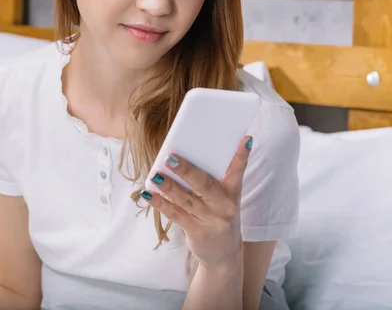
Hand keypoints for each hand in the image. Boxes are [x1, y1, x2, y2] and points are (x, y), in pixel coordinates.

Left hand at [142, 136, 252, 270]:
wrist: (224, 255)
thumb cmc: (219, 216)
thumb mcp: (224, 199)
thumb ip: (212, 181)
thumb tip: (182, 159)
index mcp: (233, 192)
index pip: (238, 171)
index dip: (241, 156)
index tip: (245, 139)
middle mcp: (225, 206)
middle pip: (204, 184)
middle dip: (186, 170)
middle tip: (169, 158)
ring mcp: (211, 220)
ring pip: (186, 200)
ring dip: (168, 186)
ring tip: (155, 175)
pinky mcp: (197, 232)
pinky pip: (175, 215)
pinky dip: (160, 204)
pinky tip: (148, 194)